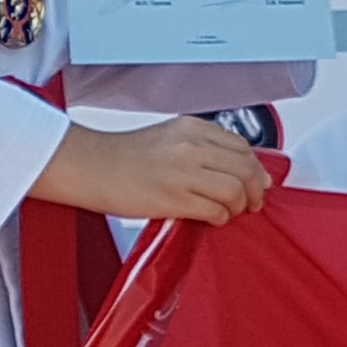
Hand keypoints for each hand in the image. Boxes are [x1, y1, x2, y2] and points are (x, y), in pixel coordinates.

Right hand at [37, 116, 272, 227]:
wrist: (91, 167)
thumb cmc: (123, 156)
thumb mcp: (168, 136)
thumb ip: (199, 146)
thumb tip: (230, 167)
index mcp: (192, 128)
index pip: (242, 147)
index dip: (254, 168)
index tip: (255, 180)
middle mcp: (192, 146)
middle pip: (246, 167)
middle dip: (255, 189)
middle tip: (252, 201)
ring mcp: (184, 171)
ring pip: (236, 189)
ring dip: (240, 206)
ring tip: (230, 211)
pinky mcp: (175, 198)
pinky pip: (216, 210)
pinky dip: (221, 217)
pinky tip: (212, 218)